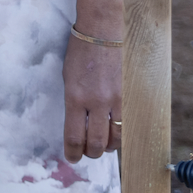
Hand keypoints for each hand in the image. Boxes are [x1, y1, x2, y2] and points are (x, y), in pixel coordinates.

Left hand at [63, 33, 122, 161]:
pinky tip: (112, 136)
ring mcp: (113, 101)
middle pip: (94, 142)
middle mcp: (94, 102)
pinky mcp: (125, 97)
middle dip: (89, 153)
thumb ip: (72, 101)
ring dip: (106, 147)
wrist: (101, 34)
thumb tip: (75, 123)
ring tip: (99, 147)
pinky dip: (117, 135)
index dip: (72, 151)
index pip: (73, 135)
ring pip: (113, 138)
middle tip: (85, 155)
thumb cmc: (79, 54)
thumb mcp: (67, 78)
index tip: (71, 158)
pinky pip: (123, 124)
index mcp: (74, 97)